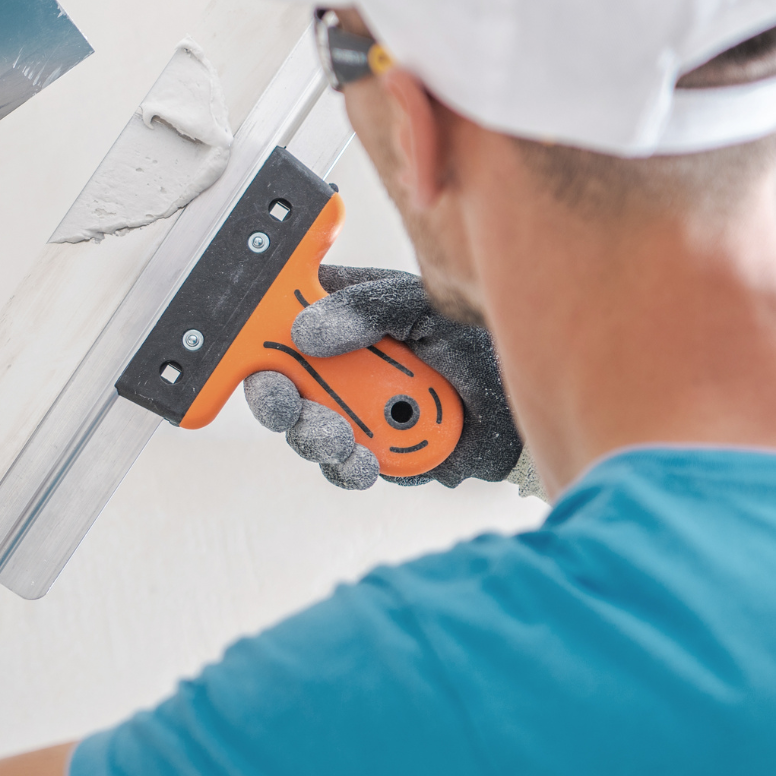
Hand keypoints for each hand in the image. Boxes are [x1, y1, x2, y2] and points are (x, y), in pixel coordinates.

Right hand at [243, 265, 539, 493]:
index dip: (254, 344)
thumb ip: (368, 310)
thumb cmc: (474, 338)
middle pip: (278, 387)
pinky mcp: (373, 453)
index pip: (275, 326)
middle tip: (291, 411)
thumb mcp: (420, 306)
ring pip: (305, 433)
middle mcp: (334, 367)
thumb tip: (307, 332)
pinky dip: (349, 469)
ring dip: (316, 440)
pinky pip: (343, 468)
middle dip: (279, 405)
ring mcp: (351, 412)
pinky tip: (366, 464)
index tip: (261, 362)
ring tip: (344, 443)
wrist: (522, 401)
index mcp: (337, 318)